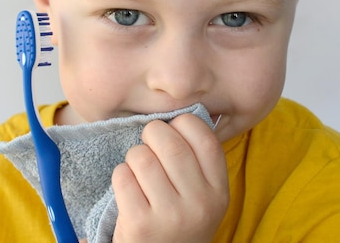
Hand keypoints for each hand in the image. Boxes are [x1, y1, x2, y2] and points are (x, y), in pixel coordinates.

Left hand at [111, 114, 228, 242]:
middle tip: (149, 145)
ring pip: (142, 158)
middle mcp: (200, 203)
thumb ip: (198, 163)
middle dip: (152, 134)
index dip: (183, 125)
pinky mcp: (141, 224)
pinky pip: (122, 177)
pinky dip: (120, 175)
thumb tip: (178, 116)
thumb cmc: (179, 221)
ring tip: (138, 171)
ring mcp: (170, 215)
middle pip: (170, 143)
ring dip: (134, 157)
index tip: (173, 132)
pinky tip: (128, 189)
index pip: (205, 138)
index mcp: (219, 191)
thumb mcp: (203, 197)